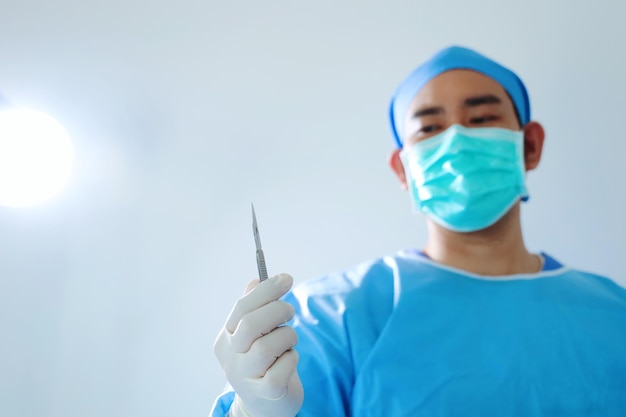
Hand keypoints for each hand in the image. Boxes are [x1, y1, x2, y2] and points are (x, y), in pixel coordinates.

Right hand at [213, 273, 302, 416]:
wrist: (266, 406)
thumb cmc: (264, 363)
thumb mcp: (256, 336)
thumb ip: (254, 309)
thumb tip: (255, 280)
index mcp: (226, 339)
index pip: (242, 307)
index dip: (266, 290)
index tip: (287, 278)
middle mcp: (231, 358)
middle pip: (252, 323)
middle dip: (278, 310)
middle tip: (291, 312)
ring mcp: (246, 377)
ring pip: (269, 345)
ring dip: (288, 336)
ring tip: (289, 342)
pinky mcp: (266, 392)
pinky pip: (284, 367)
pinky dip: (292, 358)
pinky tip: (289, 360)